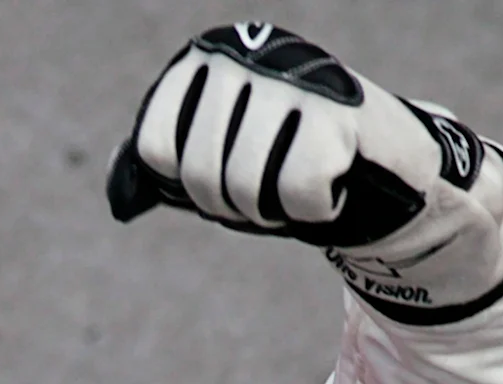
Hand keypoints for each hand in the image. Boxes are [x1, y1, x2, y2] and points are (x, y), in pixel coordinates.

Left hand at [109, 24, 502, 319]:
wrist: (383, 166)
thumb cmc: (291, 162)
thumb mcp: (220, 155)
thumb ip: (168, 167)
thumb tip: (118, 199)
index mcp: (207, 59)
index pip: (155, 148)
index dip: (189, 186)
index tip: (222, 175)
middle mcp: (246, 55)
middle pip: (198, 174)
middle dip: (234, 204)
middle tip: (270, 189)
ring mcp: (293, 78)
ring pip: (246, 185)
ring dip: (274, 209)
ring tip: (300, 182)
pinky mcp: (340, 109)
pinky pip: (299, 191)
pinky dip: (316, 207)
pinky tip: (335, 178)